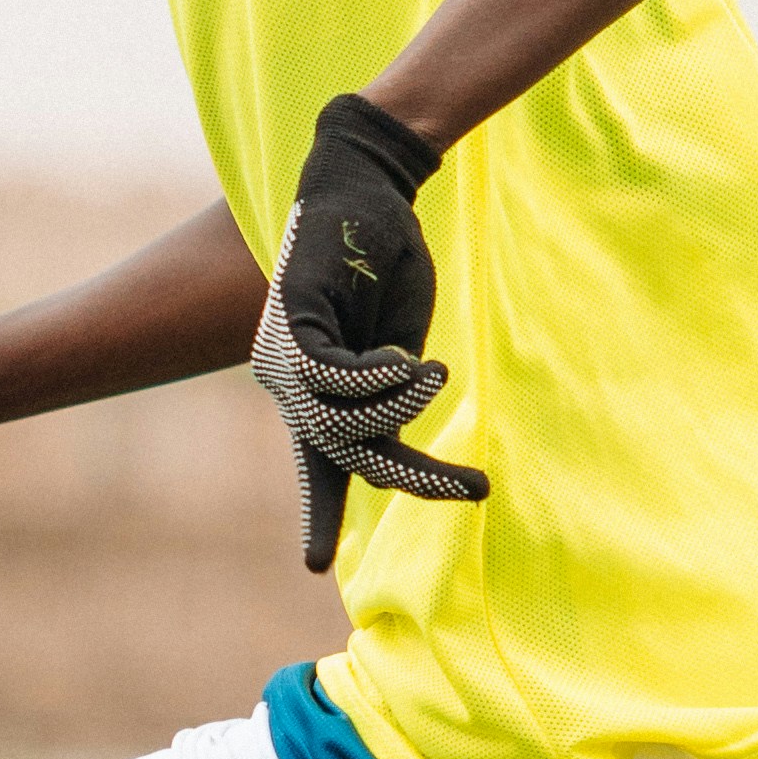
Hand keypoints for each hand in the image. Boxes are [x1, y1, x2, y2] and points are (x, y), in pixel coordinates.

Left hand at [248, 96, 490, 571]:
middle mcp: (287, 381)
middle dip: (412, 478)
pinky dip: (381, 378)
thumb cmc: (386, 263)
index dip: (317, 515)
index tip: (313, 568)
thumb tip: (392, 453)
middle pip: (345, 456)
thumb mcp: (398, 347)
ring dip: (402, 407)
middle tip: (474, 488)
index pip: (317, 465)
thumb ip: (390, 400)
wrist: (370, 190)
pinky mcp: (290, 324)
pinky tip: (409, 357)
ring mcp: (283, 354)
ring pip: (342, 423)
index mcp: (312, 390)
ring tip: (435, 373)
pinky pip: (336, 380)